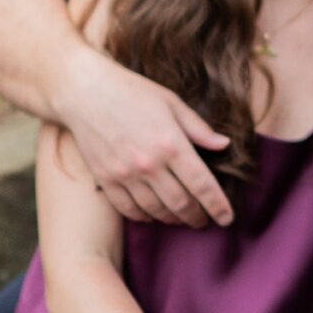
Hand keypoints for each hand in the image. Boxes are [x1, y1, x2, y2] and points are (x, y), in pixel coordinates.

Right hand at [58, 50, 232, 227]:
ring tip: (182, 218)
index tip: (227, 219)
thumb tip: (224, 144)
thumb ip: (199, 129)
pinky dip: (145, 216)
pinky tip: (154, 214)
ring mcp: (125, 175)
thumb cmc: (132, 92)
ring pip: (157, 211)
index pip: (203, 185)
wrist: (85, 92)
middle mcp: (149, 164)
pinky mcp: (106, 180)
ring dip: (173, 219)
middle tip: (205, 220)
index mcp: (171, 144)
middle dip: (198, 217)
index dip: (218, 206)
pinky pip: (129, 209)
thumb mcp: (172, 103)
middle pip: (181, 204)